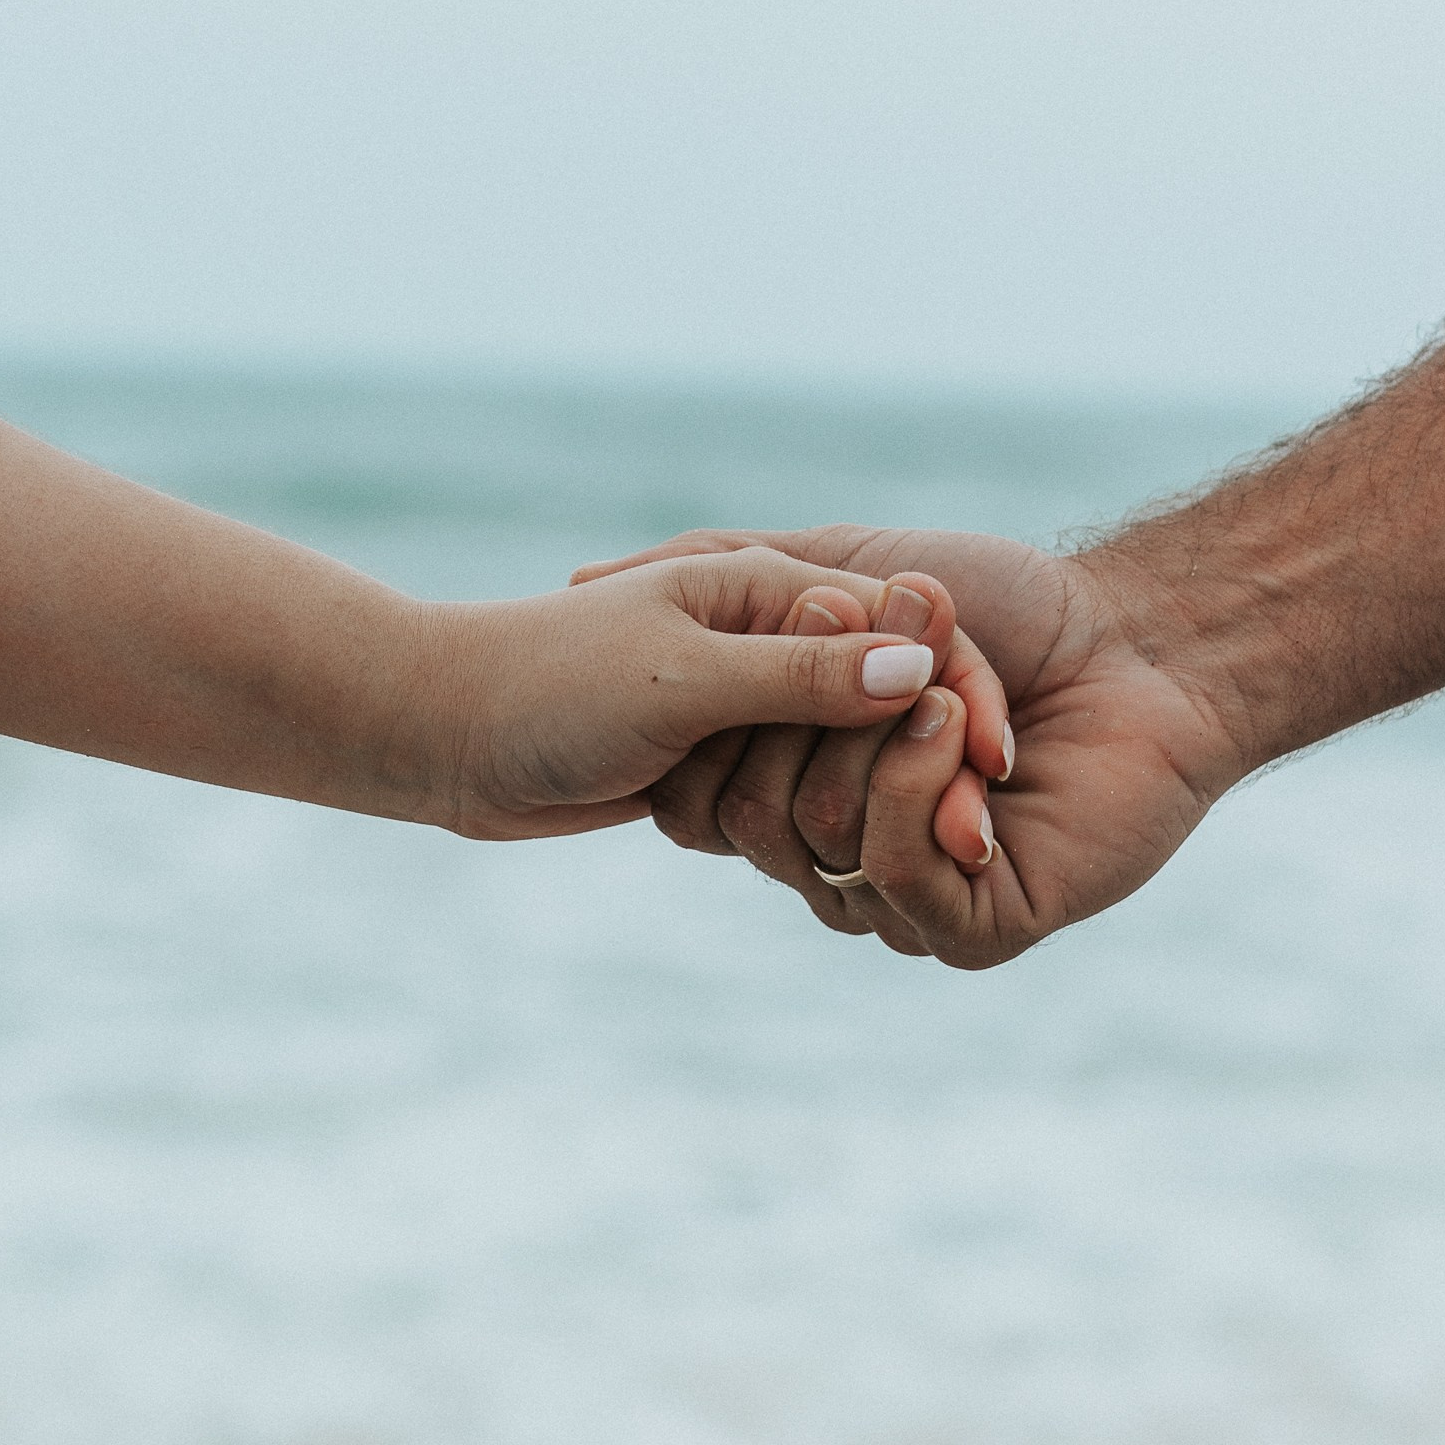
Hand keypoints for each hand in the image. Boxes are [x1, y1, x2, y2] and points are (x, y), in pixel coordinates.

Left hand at [436, 545, 1008, 842]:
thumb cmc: (554, 686)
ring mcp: (741, 698)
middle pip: (879, 699)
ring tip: (906, 857)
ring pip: (837, 755)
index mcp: (768, 586)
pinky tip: (817, 857)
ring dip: (857, 799)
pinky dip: (799, 821)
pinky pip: (786, 793)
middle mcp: (765, 636)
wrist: (445, 733)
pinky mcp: (714, 755)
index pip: (898, 636)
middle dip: (916, 762)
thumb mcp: (687, 679)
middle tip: (970, 841)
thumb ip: (801, 676)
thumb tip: (918, 670)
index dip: (951, 700)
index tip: (999, 771)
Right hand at [571, 527, 1242, 960]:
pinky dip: (925, 790)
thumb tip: (581, 580)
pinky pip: (894, 880)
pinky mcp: (975, 927)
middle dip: (818, 710)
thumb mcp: (841, 565)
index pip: (697, 796)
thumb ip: (726, 574)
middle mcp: (839, 856)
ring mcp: (904, 901)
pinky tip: (978, 744)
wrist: (1139, 641)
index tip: (794, 623)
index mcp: (799, 787)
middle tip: (901, 646)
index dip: (730, 715)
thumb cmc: (1004, 600)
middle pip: (744, 821)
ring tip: (958, 691)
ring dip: (884, 741)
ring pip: (816, 845)